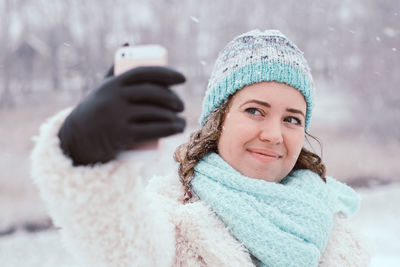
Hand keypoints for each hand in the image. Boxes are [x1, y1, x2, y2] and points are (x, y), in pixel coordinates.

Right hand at [58, 66, 185, 164]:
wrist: (76, 140)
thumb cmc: (95, 111)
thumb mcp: (102, 88)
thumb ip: (115, 68)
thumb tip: (129, 43)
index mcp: (113, 84)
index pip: (143, 73)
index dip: (166, 73)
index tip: (183, 78)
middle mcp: (115, 98)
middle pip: (152, 93)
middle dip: (173, 99)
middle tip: (181, 106)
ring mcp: (117, 117)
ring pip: (154, 113)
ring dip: (174, 117)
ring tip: (182, 122)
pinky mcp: (121, 136)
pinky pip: (151, 130)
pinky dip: (168, 129)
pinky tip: (177, 128)